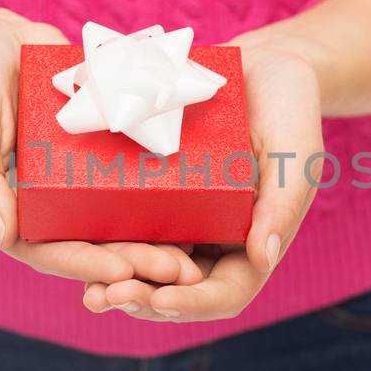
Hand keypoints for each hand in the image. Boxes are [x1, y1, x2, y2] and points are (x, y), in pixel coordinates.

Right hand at [0, 7, 203, 285]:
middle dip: (135, 261)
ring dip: (153, 239)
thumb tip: (6, 237)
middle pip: (90, 244)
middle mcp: (41, 205)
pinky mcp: (96, 155)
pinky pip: (129, 179)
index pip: (46, 251)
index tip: (126, 273)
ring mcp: (70, 181)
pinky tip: (201, 203)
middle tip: (181, 271)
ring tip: (195, 254)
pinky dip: (161, 195)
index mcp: (4, 212)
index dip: (86, 265)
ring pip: (116, 220)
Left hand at [85, 42, 324, 320]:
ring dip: (119, 284)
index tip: (160, 300)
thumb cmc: (289, 109)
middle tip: (108, 296)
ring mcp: (181, 221)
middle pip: (178, 290)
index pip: (225, 292)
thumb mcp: (295, 153)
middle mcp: (214, 241)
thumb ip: (282, 205)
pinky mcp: (153, 195)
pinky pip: (127, 227)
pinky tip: (75, 247)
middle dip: (144, 299)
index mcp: (252, 242)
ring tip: (91, 292)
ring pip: (147, 268)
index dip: (193, 303)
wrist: (261, 66)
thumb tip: (262, 258)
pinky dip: (105, 246)